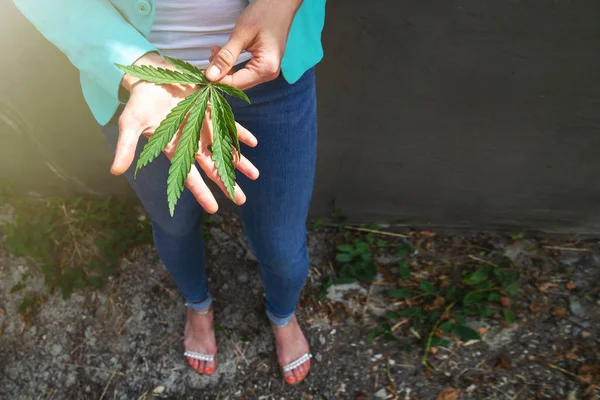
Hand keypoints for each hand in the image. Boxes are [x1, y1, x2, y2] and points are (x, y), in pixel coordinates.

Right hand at [112, 53, 258, 213]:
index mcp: (174, 149)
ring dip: (239, 162)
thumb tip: (115, 172)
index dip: (201, 192)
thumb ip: (126, 146)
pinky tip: (253, 143)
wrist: (150, 75)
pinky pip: (229, 125)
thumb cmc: (139, 100)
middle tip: (242, 200)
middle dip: (226, 183)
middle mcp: (191, 141)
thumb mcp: (130, 122)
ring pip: (224, 149)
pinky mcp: (210, 111)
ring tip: (255, 176)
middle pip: (212, 167)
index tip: (214, 209)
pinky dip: (240, 134)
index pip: (190, 176)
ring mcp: (203, 127)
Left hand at [205, 0, 302, 88]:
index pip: (236, 83)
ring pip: (241, 80)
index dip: (217, 80)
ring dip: (225, 70)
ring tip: (216, 52)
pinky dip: (233, 67)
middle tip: (209, 57)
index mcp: (266, 68)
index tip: (202, 71)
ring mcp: (268, 71)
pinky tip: (224, 55)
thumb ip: (226, 57)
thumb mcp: (241, 34)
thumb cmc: (264, 14)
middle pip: (239, 85)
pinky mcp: (265, 66)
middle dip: (221, 75)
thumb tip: (210, 76)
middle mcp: (269, 74)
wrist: (281, 4)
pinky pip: (246, 73)